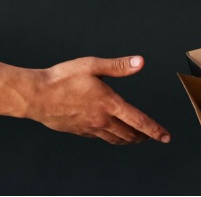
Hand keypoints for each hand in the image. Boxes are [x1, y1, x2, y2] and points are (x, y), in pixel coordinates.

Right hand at [28, 55, 170, 144]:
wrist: (36, 95)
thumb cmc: (62, 78)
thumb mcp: (92, 65)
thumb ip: (118, 66)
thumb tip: (140, 62)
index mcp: (109, 103)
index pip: (139, 121)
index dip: (155, 130)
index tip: (165, 137)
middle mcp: (102, 119)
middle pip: (128, 134)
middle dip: (143, 136)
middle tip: (152, 136)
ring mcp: (90, 128)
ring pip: (115, 139)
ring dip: (128, 139)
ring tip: (134, 138)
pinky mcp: (78, 131)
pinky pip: (99, 137)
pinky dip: (110, 137)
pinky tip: (109, 133)